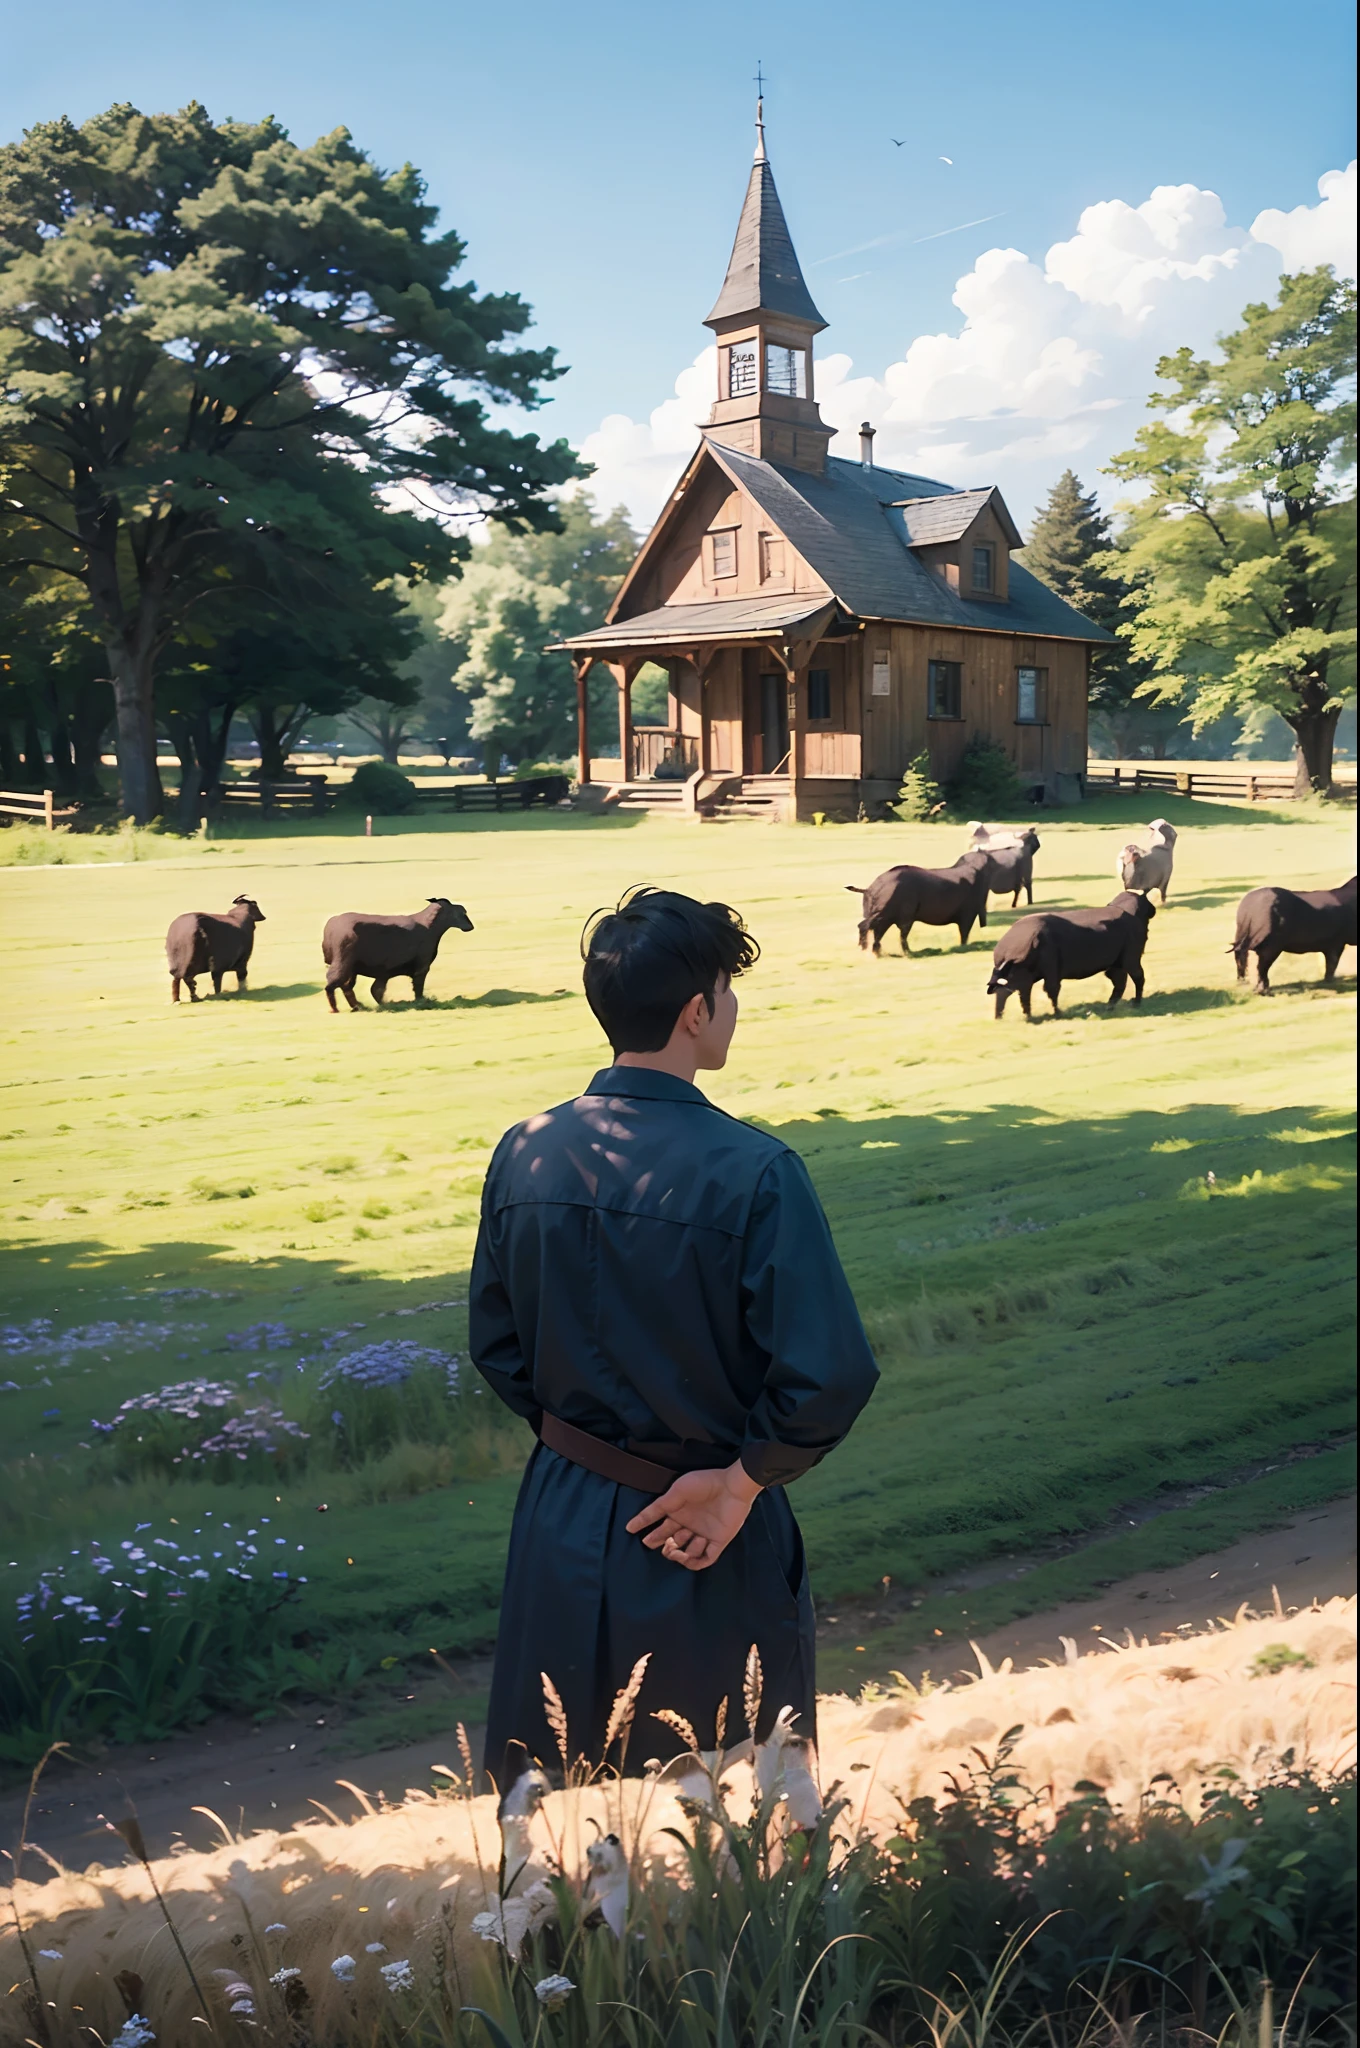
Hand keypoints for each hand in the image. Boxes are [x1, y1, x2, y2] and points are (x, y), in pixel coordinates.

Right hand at [625, 1460, 761, 1570]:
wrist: (732, 1486)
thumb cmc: (704, 1484)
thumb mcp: (676, 1492)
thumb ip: (658, 1507)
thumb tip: (636, 1521)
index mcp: (679, 1512)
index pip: (659, 1524)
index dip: (644, 1526)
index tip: (630, 1529)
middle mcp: (690, 1525)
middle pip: (671, 1542)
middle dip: (661, 1544)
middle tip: (655, 1542)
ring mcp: (704, 1535)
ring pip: (686, 1553)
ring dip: (679, 1552)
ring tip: (678, 1544)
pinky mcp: (718, 1542)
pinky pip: (705, 1559)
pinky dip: (696, 1559)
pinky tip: (692, 1550)